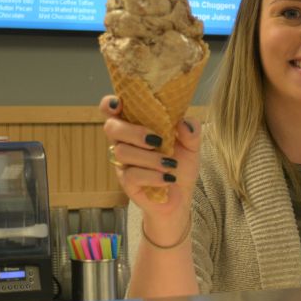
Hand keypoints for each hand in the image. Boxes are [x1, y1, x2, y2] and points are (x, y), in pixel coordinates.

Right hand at [99, 95, 200, 219]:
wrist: (182, 197)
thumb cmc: (180, 166)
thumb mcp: (192, 145)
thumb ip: (191, 131)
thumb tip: (184, 122)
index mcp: (137, 126)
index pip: (112, 110)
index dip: (109, 103)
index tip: (118, 103)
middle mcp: (125, 142)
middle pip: (111, 127)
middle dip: (133, 131)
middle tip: (157, 140)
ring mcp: (124, 163)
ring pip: (122, 152)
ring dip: (150, 157)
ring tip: (170, 164)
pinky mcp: (127, 183)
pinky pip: (132, 175)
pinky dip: (153, 176)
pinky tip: (168, 178)